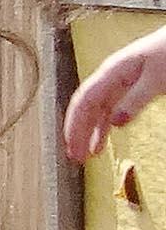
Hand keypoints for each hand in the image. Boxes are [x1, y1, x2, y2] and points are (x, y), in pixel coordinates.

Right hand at [64, 22, 165, 160]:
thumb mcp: (157, 78)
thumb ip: (136, 100)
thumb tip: (115, 123)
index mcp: (111, 72)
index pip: (83, 101)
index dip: (74, 125)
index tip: (73, 146)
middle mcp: (110, 77)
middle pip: (86, 107)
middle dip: (78, 132)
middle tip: (76, 157)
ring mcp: (118, 82)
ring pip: (97, 110)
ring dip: (90, 132)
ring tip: (87, 155)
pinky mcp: (129, 86)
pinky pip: (109, 109)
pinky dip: (104, 126)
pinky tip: (103, 140)